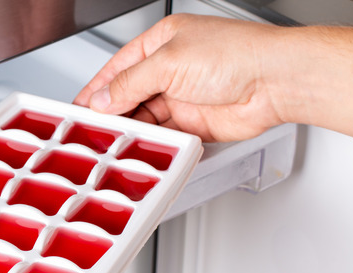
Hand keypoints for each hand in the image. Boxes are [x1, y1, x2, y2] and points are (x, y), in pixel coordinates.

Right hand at [74, 14, 352, 141]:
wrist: (276, 82)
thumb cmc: (238, 55)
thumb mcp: (169, 62)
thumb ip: (130, 83)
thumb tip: (104, 99)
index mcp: (160, 44)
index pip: (116, 69)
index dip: (95, 90)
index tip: (76, 109)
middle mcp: (169, 70)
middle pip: (128, 97)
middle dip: (110, 115)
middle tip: (91, 132)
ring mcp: (181, 98)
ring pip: (144, 119)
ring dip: (130, 132)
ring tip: (113, 144)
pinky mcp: (193, 124)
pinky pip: (163, 137)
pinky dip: (151, 144)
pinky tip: (140, 149)